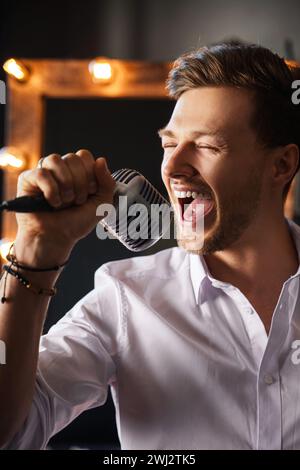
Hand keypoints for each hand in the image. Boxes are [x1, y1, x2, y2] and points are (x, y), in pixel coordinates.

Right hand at [14, 149, 115, 263]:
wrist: (56, 238)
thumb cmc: (76, 223)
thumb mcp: (102, 205)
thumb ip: (108, 183)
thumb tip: (101, 160)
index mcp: (77, 171)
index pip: (85, 156)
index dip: (90, 175)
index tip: (89, 193)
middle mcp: (60, 169)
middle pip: (73, 158)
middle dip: (79, 184)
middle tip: (76, 201)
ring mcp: (44, 172)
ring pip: (55, 160)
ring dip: (65, 185)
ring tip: (64, 201)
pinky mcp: (28, 179)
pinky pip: (41, 173)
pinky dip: (51, 190)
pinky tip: (52, 202)